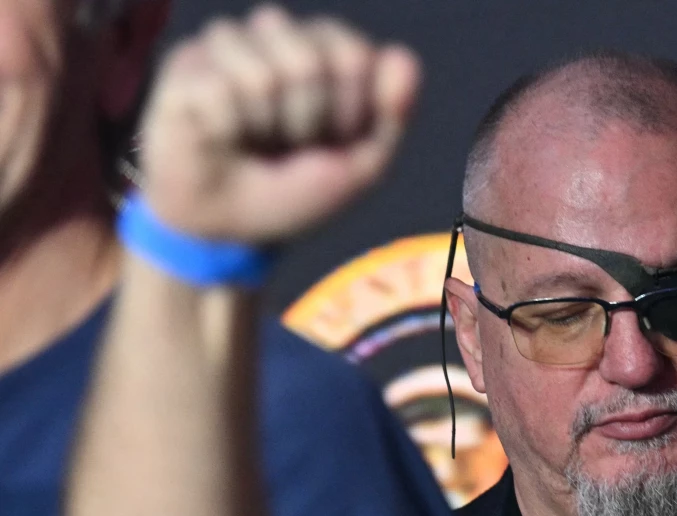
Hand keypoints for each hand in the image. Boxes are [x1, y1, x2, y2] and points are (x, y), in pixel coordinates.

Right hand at [139, 4, 419, 243]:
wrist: (231, 229)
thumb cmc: (295, 191)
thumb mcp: (360, 166)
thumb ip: (390, 114)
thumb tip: (402, 56)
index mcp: (323, 49)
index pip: (352, 54)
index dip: (350, 112)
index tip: (333, 140)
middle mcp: (275, 36)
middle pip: (309, 59)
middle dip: (308, 121)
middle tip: (289, 144)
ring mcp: (228, 47)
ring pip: (263, 73)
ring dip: (267, 127)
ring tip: (255, 140)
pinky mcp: (185, 69)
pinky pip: (220, 91)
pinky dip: (228, 130)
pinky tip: (222, 137)